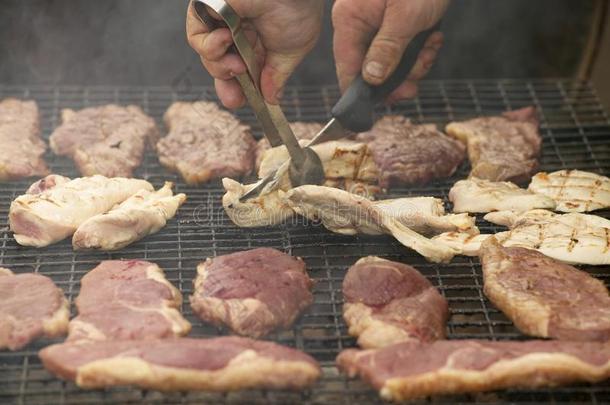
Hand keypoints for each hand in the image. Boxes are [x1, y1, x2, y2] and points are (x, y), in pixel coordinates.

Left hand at [186, 0, 323, 108]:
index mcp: (258, 39)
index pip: (240, 69)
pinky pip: (196, 37)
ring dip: (220, 67)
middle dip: (226, 84)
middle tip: (236, 96)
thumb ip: (277, 75)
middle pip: (221, 66)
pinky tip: (227, 39)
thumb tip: (271, 98)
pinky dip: (210, 46)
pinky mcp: (206, 8)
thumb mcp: (291, 52)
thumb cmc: (298, 8)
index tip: (240, 101)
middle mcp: (238, 30)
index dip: (238, 88)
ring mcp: (221, 20)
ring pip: (208, 56)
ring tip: (239, 64)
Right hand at [332, 0, 447, 102]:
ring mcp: (376, 24)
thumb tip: (370, 80)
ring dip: (413, 65)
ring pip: (388, 63)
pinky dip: (419, 52)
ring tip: (430, 49)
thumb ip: (386, 50)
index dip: (360, 93)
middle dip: (396, 79)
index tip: (378, 108)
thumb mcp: (405, 18)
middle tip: (415, 83)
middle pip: (369, 70)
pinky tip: (432, 39)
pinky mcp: (393, 24)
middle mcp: (358, 24)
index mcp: (349, 20)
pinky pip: (401, 51)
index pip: (346, 68)